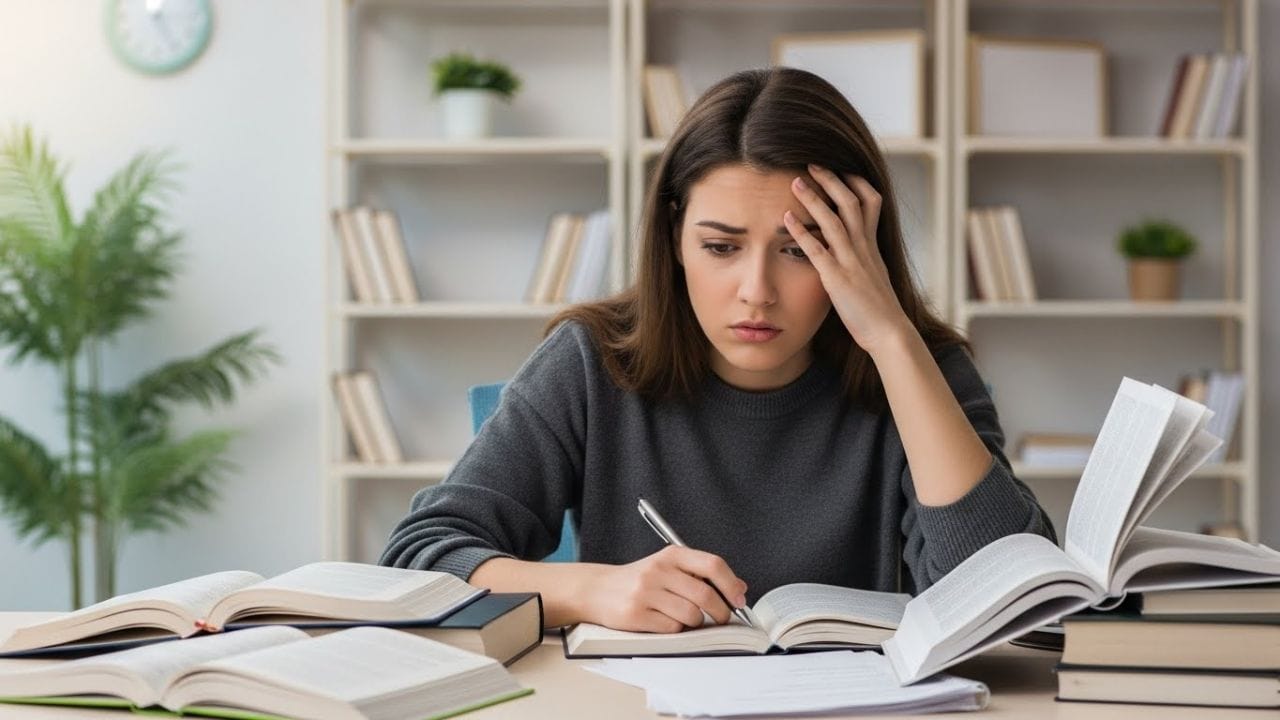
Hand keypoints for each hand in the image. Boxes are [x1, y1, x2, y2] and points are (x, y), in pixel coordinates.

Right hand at [580, 546, 747, 633]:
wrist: (597, 589)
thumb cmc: (639, 580)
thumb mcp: (669, 567)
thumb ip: (702, 574)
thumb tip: (739, 587)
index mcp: (671, 555)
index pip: (712, 565)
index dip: (731, 584)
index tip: (739, 599)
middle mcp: (659, 570)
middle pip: (705, 595)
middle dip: (721, 612)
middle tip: (721, 618)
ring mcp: (646, 592)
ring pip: (691, 616)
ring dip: (695, 623)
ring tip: (684, 618)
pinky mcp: (636, 614)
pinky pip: (672, 628)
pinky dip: (675, 629)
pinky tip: (664, 621)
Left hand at [784, 164, 911, 355]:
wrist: (889, 332)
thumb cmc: (878, 309)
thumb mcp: (874, 275)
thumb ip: (863, 258)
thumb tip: (855, 249)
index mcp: (872, 246)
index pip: (870, 202)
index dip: (856, 182)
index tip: (841, 168)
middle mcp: (863, 248)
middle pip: (850, 203)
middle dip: (832, 180)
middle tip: (812, 163)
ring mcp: (851, 262)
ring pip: (833, 220)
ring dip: (813, 199)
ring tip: (795, 181)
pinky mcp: (837, 278)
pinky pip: (817, 250)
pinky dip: (801, 232)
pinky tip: (785, 219)